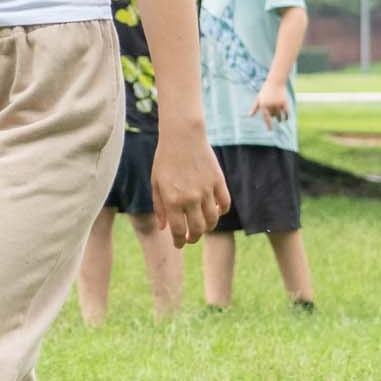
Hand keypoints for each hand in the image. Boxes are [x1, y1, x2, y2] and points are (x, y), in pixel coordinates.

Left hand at [152, 132, 228, 247]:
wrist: (183, 136)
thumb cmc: (165, 159)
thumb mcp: (156, 183)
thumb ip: (160, 207)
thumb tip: (164, 228)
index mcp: (172, 200)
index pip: (179, 231)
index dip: (179, 241)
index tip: (179, 244)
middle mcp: (191, 198)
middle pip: (198, 229)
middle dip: (194, 237)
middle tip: (191, 238)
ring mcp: (207, 191)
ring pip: (212, 220)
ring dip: (207, 227)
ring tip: (202, 226)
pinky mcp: (219, 182)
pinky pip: (224, 204)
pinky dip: (221, 211)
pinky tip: (215, 211)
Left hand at [250, 82, 290, 127]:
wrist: (275, 82)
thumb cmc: (265, 91)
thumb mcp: (258, 99)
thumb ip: (254, 108)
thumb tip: (249, 116)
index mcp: (263, 105)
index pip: (266, 117)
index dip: (268, 124)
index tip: (270, 130)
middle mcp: (270, 105)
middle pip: (273, 116)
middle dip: (273, 116)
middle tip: (273, 116)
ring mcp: (278, 104)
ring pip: (279, 114)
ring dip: (279, 118)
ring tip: (280, 120)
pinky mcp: (284, 102)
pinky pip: (285, 112)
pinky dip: (286, 116)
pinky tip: (286, 119)